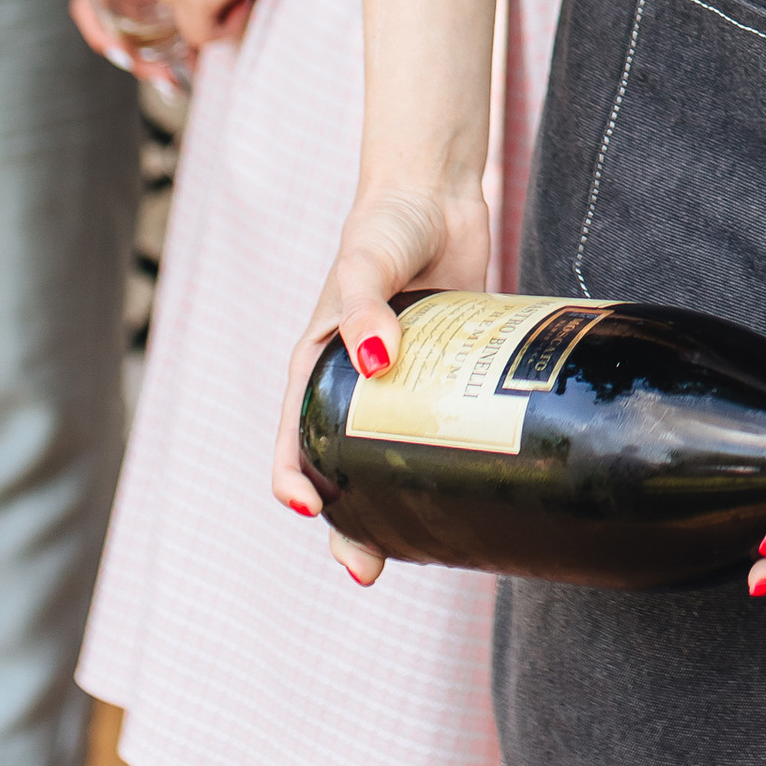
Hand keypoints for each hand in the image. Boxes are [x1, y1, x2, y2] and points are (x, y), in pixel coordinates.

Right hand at [272, 180, 494, 578]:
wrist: (438, 196)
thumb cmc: (386, 227)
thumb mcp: (365, 263)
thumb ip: (365, 307)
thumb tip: (376, 359)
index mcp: (315, 370)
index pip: (292, 441)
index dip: (292, 481)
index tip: (309, 509)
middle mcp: (353, 388)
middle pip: (342, 471)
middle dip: (348, 526)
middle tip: (369, 569)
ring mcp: (402, 388)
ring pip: (393, 464)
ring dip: (398, 510)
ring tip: (423, 552)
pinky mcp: (447, 378)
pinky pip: (442, 432)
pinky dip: (448, 468)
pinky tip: (473, 495)